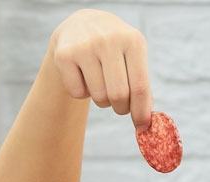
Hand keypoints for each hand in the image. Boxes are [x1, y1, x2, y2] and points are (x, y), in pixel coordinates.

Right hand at [46, 9, 153, 127]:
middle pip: (118, 95)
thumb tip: (145, 122)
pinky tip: (82, 75)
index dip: (141, 111)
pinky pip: (77, 93)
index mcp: (133, 40)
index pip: (139, 86)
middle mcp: (109, 40)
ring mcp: (84, 46)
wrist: (80, 26)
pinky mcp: (64, 55)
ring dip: (102, 99)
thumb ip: (141, 85)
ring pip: (98, 96)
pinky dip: (82, 92)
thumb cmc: (113, 49)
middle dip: (121, 108)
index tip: (142, 127)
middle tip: (119, 106)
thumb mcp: (132, 56)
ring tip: (101, 83)